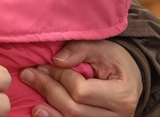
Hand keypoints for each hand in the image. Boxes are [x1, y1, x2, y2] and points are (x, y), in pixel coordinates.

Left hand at [19, 40, 142, 116]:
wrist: (131, 81)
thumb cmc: (116, 62)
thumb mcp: (102, 48)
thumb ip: (80, 49)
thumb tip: (56, 60)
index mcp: (122, 95)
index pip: (81, 91)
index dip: (59, 77)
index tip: (42, 65)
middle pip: (73, 109)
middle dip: (48, 91)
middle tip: (28, 75)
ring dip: (49, 112)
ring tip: (32, 101)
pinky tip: (43, 114)